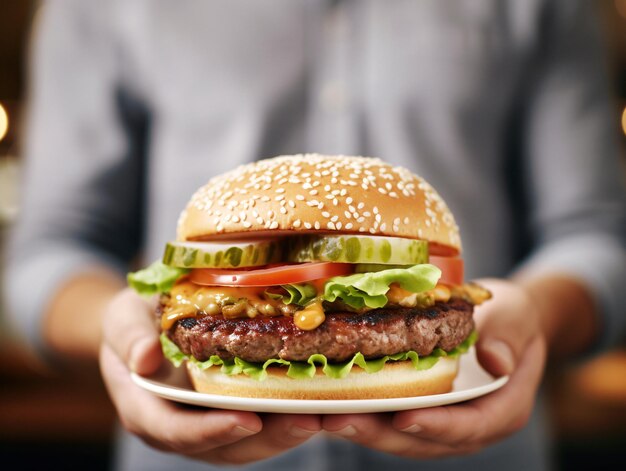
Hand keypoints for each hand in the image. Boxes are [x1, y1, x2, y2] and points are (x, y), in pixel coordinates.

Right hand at [100, 288, 320, 464]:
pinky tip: (317, 402)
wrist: (147, 324)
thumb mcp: (121, 318)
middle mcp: (178, 426)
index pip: (175, 430)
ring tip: (323, 414)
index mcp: (145, 408)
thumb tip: (144, 358)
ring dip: (286, 433)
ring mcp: (206, 423)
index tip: (247, 419)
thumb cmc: (134, 319)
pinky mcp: (230, 412)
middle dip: (267, 438)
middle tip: (308, 420)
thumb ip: (127, 336)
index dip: (211, 431)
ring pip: (248, 443)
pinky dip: (287, 418)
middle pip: (222, 446)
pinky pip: (260, 424)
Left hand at [322, 279, 546, 457]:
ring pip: (400, 437)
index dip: (436, 426)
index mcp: (502, 409)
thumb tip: (496, 362)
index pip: (470, 426)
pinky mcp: (420, 410)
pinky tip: (328, 403)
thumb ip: (508, 339)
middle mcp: (470, 425)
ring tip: (321, 415)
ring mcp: (442, 422)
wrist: (500, 321)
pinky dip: (362, 413)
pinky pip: (390, 419)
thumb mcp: (517, 317)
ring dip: (362, 428)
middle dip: (380, 433)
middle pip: (424, 440)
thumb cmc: (512, 317)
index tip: (403, 417)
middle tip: (338, 419)